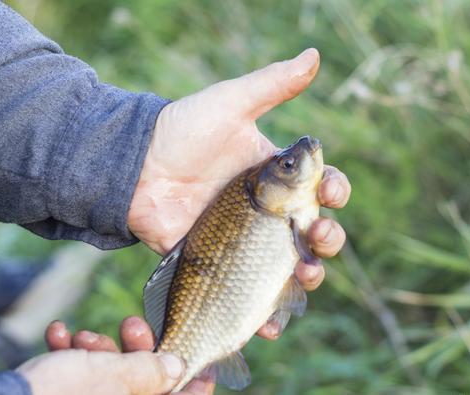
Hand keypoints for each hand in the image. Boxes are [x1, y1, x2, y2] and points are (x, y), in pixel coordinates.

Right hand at [42, 317, 213, 394]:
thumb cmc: (59, 394)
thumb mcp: (115, 377)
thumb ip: (151, 371)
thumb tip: (178, 367)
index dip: (196, 378)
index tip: (195, 351)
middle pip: (144, 383)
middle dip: (134, 349)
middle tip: (130, 324)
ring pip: (109, 377)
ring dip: (97, 349)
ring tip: (82, 336)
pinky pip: (77, 379)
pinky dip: (69, 356)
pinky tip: (57, 334)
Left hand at [128, 48, 350, 339]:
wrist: (134, 166)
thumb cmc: (182, 130)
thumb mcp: (232, 103)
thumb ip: (273, 84)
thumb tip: (315, 54)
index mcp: (277, 176)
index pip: (321, 188)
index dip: (336, 193)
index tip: (332, 194)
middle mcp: (267, 211)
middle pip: (313, 233)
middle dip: (328, 239)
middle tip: (318, 237)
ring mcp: (246, 242)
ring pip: (290, 267)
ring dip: (308, 277)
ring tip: (305, 277)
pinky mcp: (221, 267)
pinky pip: (250, 293)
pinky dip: (264, 312)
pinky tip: (269, 322)